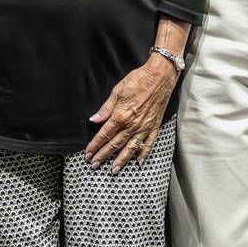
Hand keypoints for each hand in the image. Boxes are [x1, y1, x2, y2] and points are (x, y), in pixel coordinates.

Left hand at [85, 55, 175, 170]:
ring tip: (114, 169)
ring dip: (121, 160)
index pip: (104, 135)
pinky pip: (148, 144)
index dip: (94, 145)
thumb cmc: (138, 81)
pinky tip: (138, 162)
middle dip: (103, 156)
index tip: (87, 153)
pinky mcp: (154, 126)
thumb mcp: (117, 92)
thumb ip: (105, 109)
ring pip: (130, 148)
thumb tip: (94, 119)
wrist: (159, 77)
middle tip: (95, 165)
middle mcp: (132, 125)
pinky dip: (143, 154)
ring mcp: (144, 127)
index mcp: (121, 116)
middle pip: (115, 144)